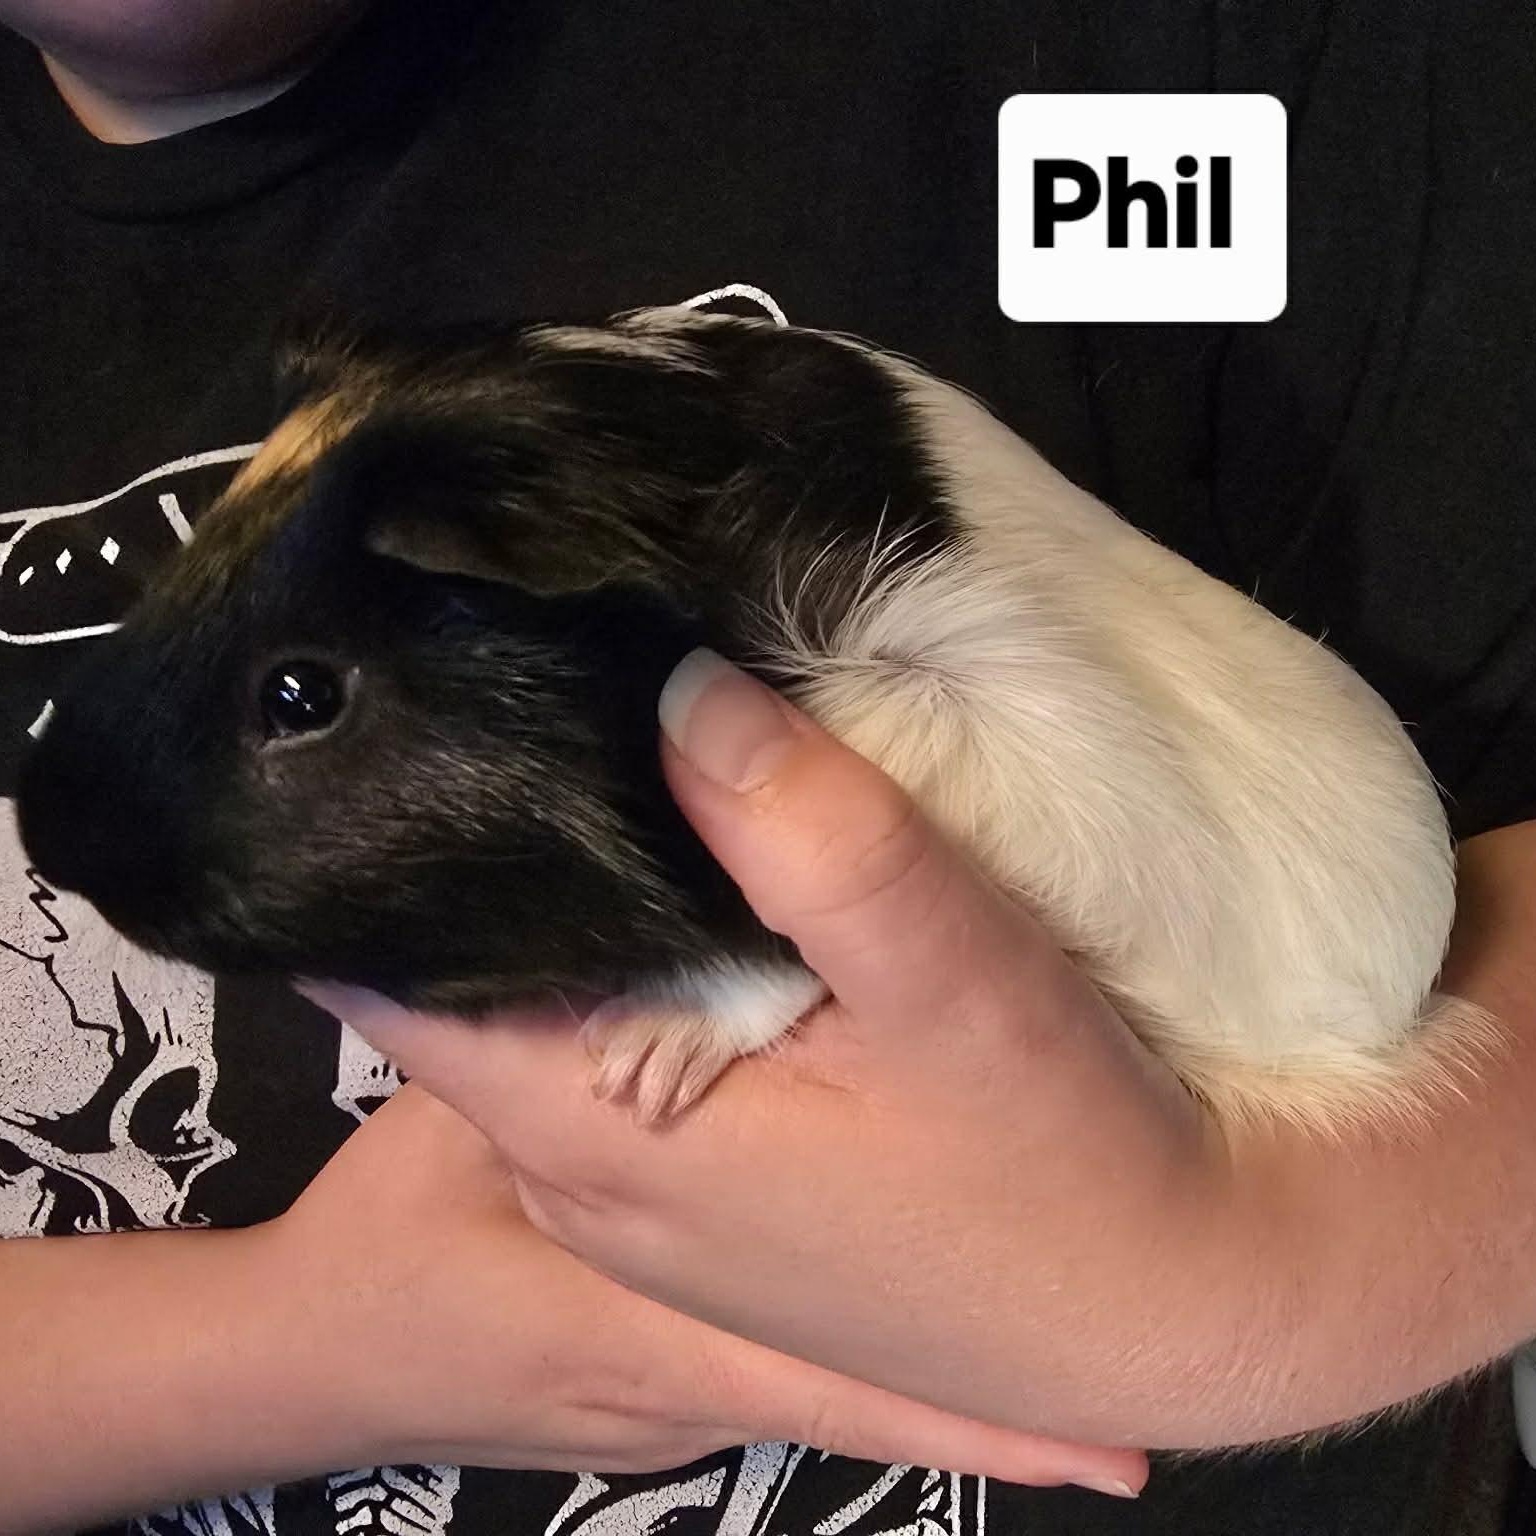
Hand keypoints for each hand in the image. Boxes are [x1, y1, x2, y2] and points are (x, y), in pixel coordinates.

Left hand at [313, 656, 1529, 1451]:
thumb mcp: (951, 977)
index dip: (391, 843)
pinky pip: (628, 1054)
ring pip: (555, 1016)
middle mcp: (583, 1182)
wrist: (1174, 1310)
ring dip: (585, 906)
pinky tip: (710, 884)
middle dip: (496, 851)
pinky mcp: (717, 1199)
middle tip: (544, 686)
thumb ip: (811, 833)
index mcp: (587, 1134)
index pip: (391, 976)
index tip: (429, 708)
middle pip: (472, 985)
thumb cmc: (1066, 1162)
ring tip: (626, 757)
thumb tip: (677, 683)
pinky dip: (646, 964)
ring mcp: (648, 1202)